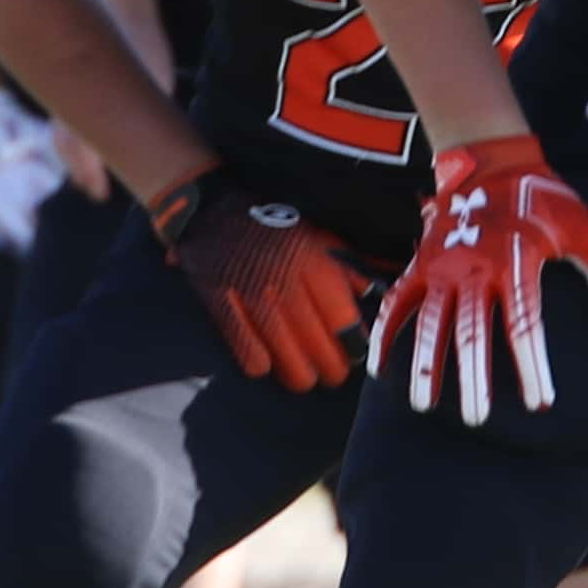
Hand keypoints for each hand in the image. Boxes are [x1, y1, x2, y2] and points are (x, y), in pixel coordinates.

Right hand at [172, 185, 366, 390]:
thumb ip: (347, 266)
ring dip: (301, 375)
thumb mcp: (316, 235)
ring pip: (287, 361)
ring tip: (306, 375)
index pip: (342, 320)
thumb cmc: (272, 227)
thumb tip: (376, 293)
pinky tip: (268, 359)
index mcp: (312, 261)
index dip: (353, 345)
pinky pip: (249, 357)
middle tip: (335, 372)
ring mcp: (251, 297)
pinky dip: (262, 364)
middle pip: (318, 347)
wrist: (211, 211)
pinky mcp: (222, 308)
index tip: (356, 352)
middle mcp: (284, 280)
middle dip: (332, 369)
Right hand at [365, 137, 587, 424]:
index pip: (524, 323)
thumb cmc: (545, 200)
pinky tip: (381, 370)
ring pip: (430, 320)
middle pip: (472, 329)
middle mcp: (474, 265)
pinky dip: (386, 333)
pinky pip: (398, 302)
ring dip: (426, 363)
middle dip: (474, 376)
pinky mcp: (421, 262)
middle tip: (477, 418)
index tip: (539, 401)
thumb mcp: (584, 229)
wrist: (494, 159)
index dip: (531, 363)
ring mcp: (442, 264)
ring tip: (425, 405)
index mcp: (515, 259)